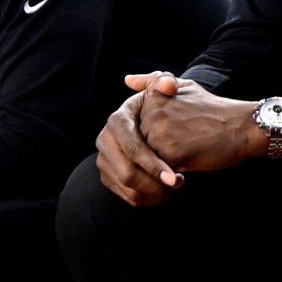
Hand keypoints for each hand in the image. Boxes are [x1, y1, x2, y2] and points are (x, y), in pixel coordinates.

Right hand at [94, 72, 184, 206]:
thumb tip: (168, 84)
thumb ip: (164, 83)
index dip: (153, 164)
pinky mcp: (108, 177)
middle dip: (154, 183)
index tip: (175, 177)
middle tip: (178, 185)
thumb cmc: (162, 107)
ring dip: (153, 192)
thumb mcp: (164, 91)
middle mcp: (104, 141)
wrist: (153, 125)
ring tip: (175, 187)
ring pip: (127, 187)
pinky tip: (165, 193)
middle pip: (127, 172)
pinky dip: (147, 199)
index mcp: (117, 120)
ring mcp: (104, 161)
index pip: (133, 148)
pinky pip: (126, 196)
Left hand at [136, 78, 259, 173]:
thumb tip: (127, 80)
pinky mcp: (171, 154)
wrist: (241, 126)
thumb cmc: (213, 108)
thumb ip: (153, 83)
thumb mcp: (184, 87)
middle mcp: (152, 114)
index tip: (176, 132)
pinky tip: (186, 166)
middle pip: (140, 145)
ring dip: (161, 163)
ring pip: (147, 160)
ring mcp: (160, 134)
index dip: (155, 135)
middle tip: (182, 145)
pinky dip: (168, 174)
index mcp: (152, 98)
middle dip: (156, 150)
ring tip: (184, 155)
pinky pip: (158, 173)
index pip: (137, 127)